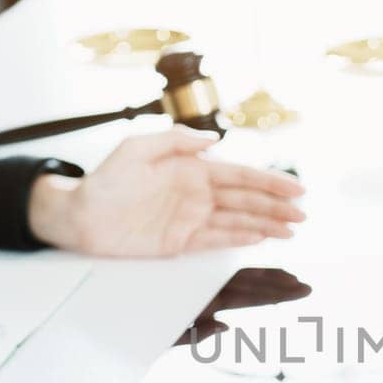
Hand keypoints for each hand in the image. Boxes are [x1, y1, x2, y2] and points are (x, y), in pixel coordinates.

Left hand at [26, 128, 306, 256]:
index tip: (295, 188)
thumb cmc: (105, 179)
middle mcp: (197, 194)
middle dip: (276, 207)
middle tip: (302, 215)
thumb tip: (213, 140)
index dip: (269, 182)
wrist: (80, 215)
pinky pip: (216, 240)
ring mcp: (191, 218)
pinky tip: (260, 239)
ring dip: (265, 225)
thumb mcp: (137, 148)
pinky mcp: (181, 241)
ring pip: (237, 222)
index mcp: (192, 169)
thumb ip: (176, 142)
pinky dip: (239, 240)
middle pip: (246, 201)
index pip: (239, 175)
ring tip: (291, 231)